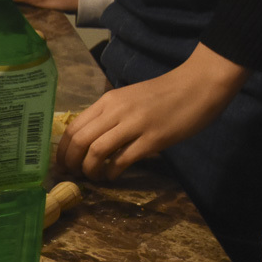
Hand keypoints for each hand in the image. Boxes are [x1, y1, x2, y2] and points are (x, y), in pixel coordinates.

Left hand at [55, 44, 247, 180]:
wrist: (199, 84)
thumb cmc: (164, 94)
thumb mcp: (128, 99)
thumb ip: (109, 116)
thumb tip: (89, 141)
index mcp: (108, 101)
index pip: (73, 127)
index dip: (62, 150)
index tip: (62, 164)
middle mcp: (116, 111)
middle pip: (80, 141)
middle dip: (71, 162)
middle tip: (74, 174)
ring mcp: (135, 124)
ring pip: (96, 151)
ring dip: (90, 170)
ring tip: (94, 176)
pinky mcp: (153, 138)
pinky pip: (122, 160)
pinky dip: (112, 172)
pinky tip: (113, 175)